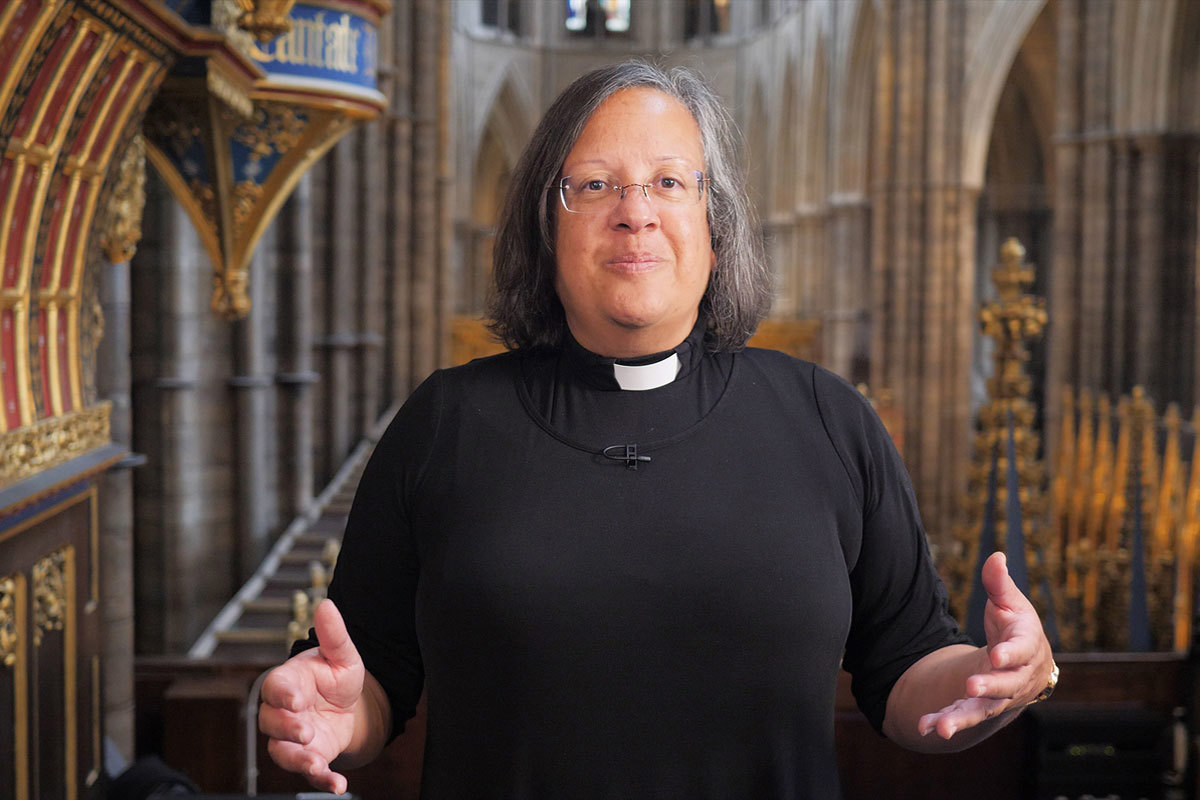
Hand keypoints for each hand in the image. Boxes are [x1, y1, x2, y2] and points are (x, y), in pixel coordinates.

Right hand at [259, 599, 364, 793]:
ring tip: (316, 765)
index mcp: (287, 682)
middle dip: (286, 728)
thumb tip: (326, 604)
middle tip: (305, 731)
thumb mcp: (342, 654)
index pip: (274, 687)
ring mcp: (292, 738)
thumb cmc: (336, 676)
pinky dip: (322, 780)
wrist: (349, 705)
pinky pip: (308, 772)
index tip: (294, 699)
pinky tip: (337, 785)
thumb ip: (334, 634)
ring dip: (298, 760)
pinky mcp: (308, 757)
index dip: (281, 694)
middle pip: (271, 723)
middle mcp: (282, 712)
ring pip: (282, 752)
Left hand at [917, 551, 1054, 738]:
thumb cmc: (1015, 627)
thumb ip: (999, 583)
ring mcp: (998, 697)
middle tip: (971, 686)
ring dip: (962, 719)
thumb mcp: (1009, 603)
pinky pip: (963, 716)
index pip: (1021, 651)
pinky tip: (923, 727)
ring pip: (983, 710)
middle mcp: (1016, 677)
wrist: (1024, 664)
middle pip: (1005, 686)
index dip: (1010, 654)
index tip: (996, 655)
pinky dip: (944, 722)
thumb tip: (995, 556)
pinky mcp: (980, 708)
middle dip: (989, 687)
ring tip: (941, 727)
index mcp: (1026, 648)